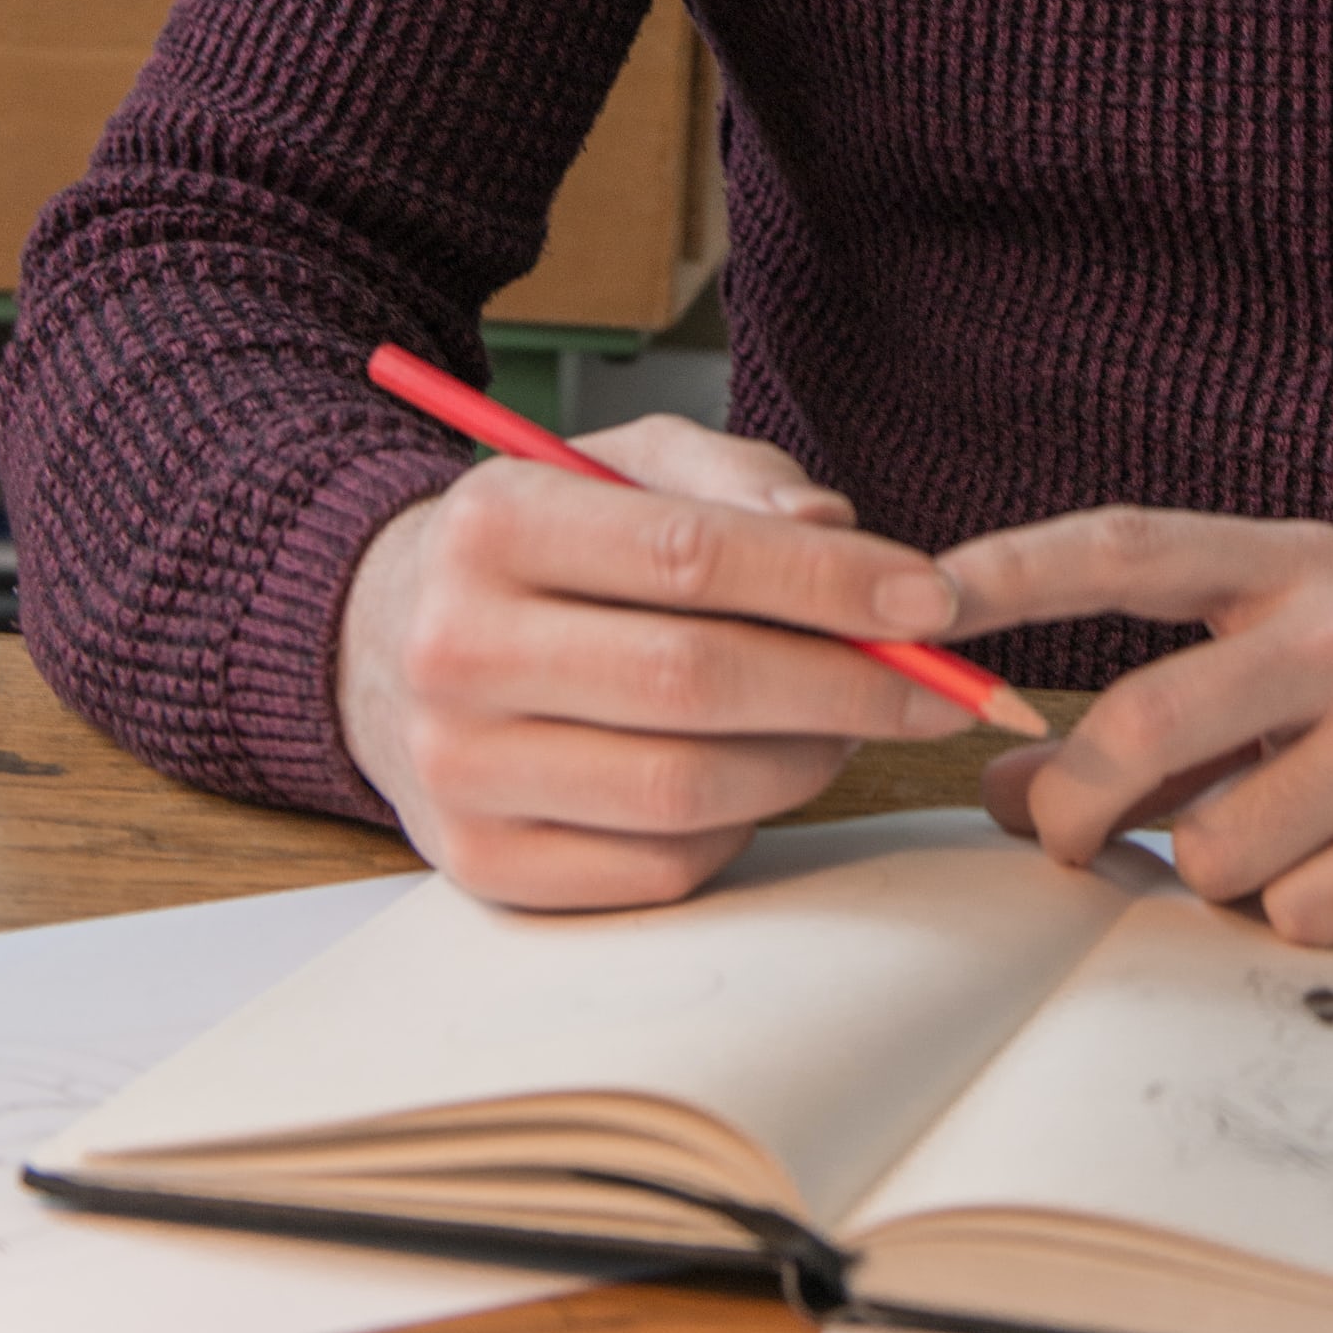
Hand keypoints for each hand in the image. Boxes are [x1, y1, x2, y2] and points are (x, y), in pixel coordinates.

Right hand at [336, 412, 973, 908]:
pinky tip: (762, 775)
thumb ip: (740, 482)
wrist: (391, 641)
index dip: (826, 584)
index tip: (932, 598)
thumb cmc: (550, 544)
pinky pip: (655, 867)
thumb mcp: (628, 465)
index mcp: (495, 525)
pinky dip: (741, 828)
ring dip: (806, 761)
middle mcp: (459, 650)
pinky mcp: (482, 867)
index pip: (689, 557)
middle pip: (693, 682)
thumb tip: (840, 531)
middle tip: (941, 688)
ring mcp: (460, 772)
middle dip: (847, 686)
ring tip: (854, 722)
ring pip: (683, 789)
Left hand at [938, 508, 1332, 941]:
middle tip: (1071, 843)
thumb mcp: (1304, 658)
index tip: (909, 600)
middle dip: (1078, 806)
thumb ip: (1164, 713)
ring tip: (1289, 844)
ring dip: (1219, 877)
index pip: (1125, 546)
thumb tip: (1005, 784)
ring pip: (1217, 849)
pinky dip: (1305, 917)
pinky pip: (1303, 913)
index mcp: (1302, 562)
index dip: (1007, 570)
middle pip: (1143, 724)